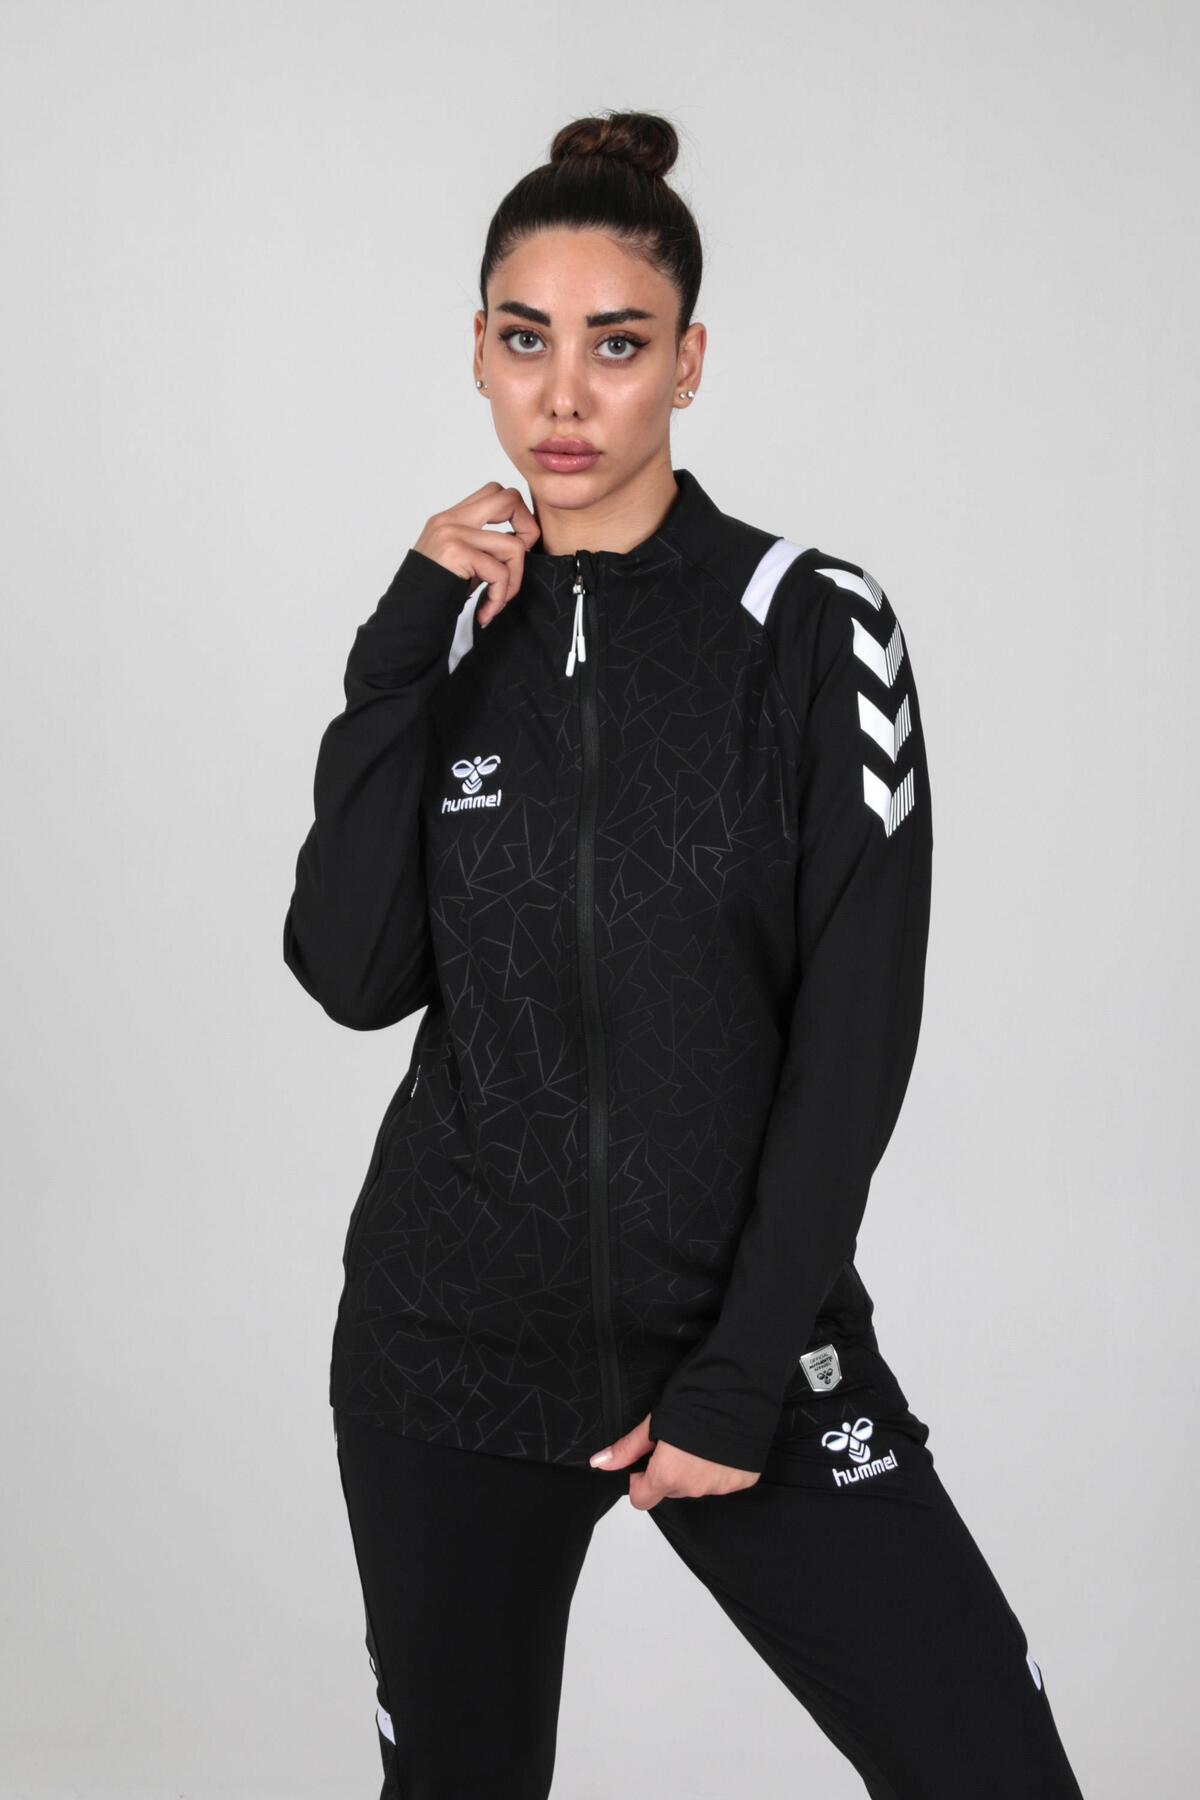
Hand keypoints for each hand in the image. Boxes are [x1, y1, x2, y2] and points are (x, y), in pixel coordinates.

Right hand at [413, 482, 540, 627]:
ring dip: (514, 581)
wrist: (408, 614)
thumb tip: (521, 545)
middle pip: (509, 498)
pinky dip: (499, 598)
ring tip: (498, 600)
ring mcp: (453, 533)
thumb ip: (482, 545)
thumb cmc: (434, 592)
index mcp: (452, 517)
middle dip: (529, 530)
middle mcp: (451, 519)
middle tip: (518, 563)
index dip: (517, 515)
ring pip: (513, 546)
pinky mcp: (456, 553)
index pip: (496, 492)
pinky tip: (487, 612)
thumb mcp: (459, 561)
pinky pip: (499, 573)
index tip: (516, 547)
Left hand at [589, 1413, 759, 1510]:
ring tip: (701, 1439)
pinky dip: (719, 1468)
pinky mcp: (743, 1481)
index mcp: (668, 1474)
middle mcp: (695, 1487)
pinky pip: (722, 1481)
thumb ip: (628, 1448)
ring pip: (697, 1485)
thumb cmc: (697, 1398)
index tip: (647, 1461)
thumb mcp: (655, 1421)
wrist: (742, 1388)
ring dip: (695, 1470)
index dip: (639, 1481)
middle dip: (670, 1471)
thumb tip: (600, 1463)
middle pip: (670, 1489)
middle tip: (677, 1441)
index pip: (642, 1499)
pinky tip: (721, 1444)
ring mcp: (721, 1486)